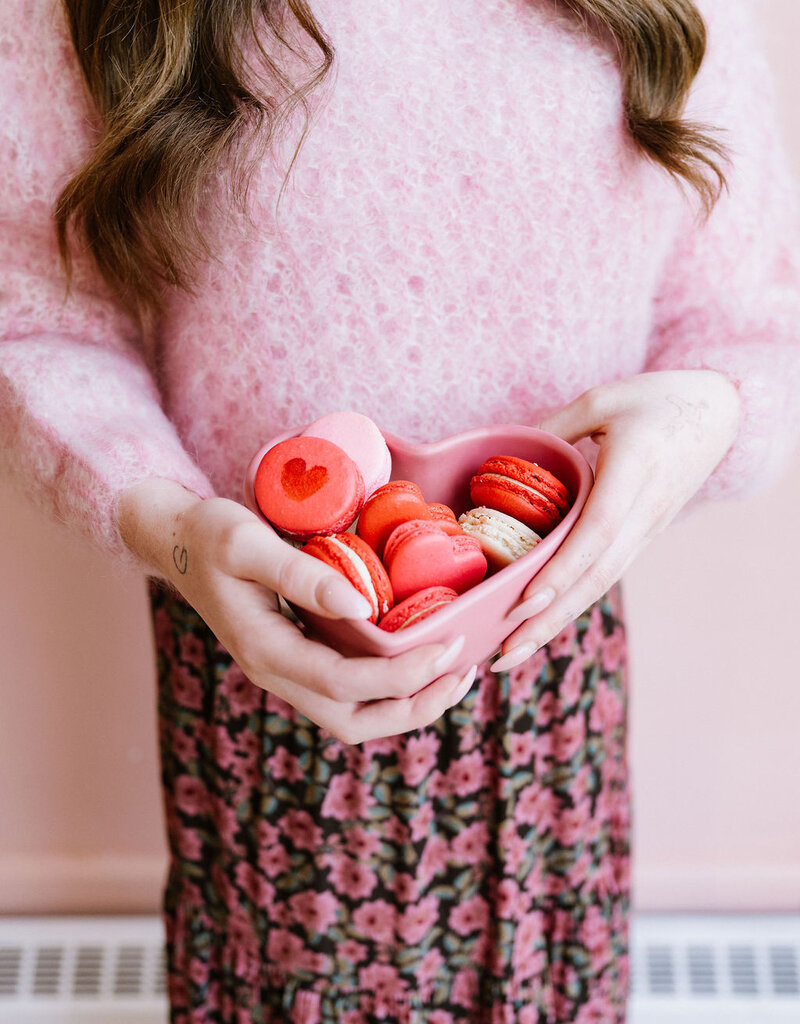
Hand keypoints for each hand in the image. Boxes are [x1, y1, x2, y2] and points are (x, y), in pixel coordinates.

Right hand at [117, 480, 474, 742]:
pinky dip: (388, 689)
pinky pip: (346, 695)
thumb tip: (362, 606)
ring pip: (352, 717)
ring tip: (454, 673)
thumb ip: (300, 575)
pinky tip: (418, 660)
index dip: (403, 675)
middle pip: (354, 721)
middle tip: (464, 671)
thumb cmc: (209, 534)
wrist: (176, 542)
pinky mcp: (294, 661)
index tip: (450, 647)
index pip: (346, 684)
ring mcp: (284, 673)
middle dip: (415, 707)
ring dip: (406, 706)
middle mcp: (275, 674)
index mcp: (265, 650)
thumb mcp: (246, 542)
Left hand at [492, 370, 741, 671]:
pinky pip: (605, 574)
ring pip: (601, 584)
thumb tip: (504, 461)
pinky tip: (541, 622)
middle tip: (503, 654)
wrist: (718, 413)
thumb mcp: (601, 399)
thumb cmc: (657, 399)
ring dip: (556, 622)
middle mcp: (644, 511)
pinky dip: (572, 602)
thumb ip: (553, 430)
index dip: (561, 571)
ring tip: (512, 652)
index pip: (597, 532)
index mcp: (635, 470)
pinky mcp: (643, 536)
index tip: (523, 602)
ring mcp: (648, 529)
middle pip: (597, 577)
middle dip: (548, 620)